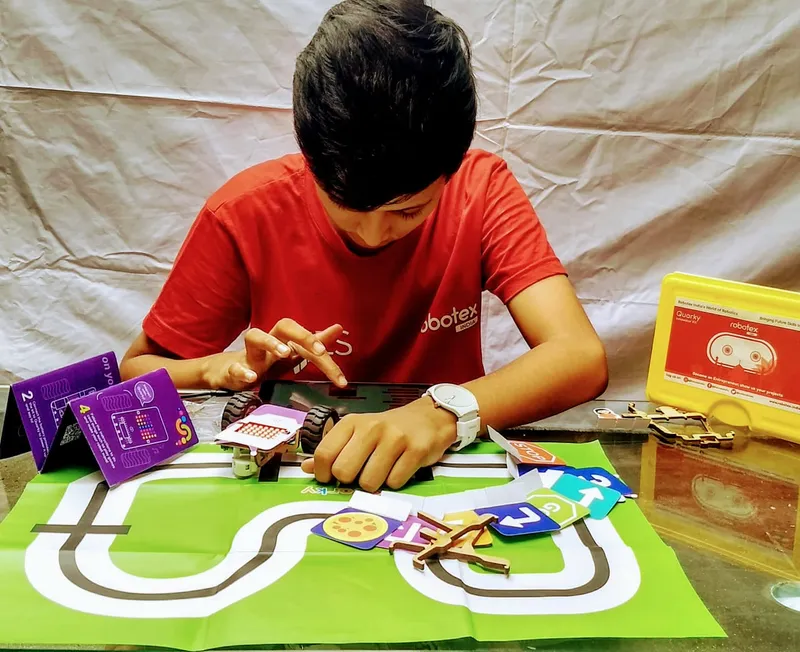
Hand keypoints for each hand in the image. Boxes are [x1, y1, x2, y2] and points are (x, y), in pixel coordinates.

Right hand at [203, 319, 346, 390]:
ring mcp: (250, 355)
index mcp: (284, 340)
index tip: (334, 361)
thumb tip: (337, 328)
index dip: (322, 345)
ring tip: (284, 353)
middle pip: (283, 327)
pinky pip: (235, 367)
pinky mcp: (233, 369)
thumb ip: (315, 344)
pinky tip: (251, 377)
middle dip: (303, 335)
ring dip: (271, 343)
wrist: (229, 372)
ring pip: (255, 337)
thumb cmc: (264, 362)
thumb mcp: (292, 354)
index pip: (306, 338)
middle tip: (319, 350)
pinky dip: (242, 371)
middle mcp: (268, 343)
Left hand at [300, 397, 457, 491]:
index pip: (324, 454)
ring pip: (369, 482)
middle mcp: (372, 428)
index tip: (331, 477)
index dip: (323, 473)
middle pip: (344, 472)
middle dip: (350, 480)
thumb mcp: (357, 433)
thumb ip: (332, 450)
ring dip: (374, 484)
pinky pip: (395, 483)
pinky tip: (400, 468)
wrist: (429, 418)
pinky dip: (395, 482)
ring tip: (382, 470)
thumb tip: (306, 469)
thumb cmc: (387, 430)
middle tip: (360, 473)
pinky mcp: (416, 451)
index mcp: (352, 422)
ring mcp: (395, 439)